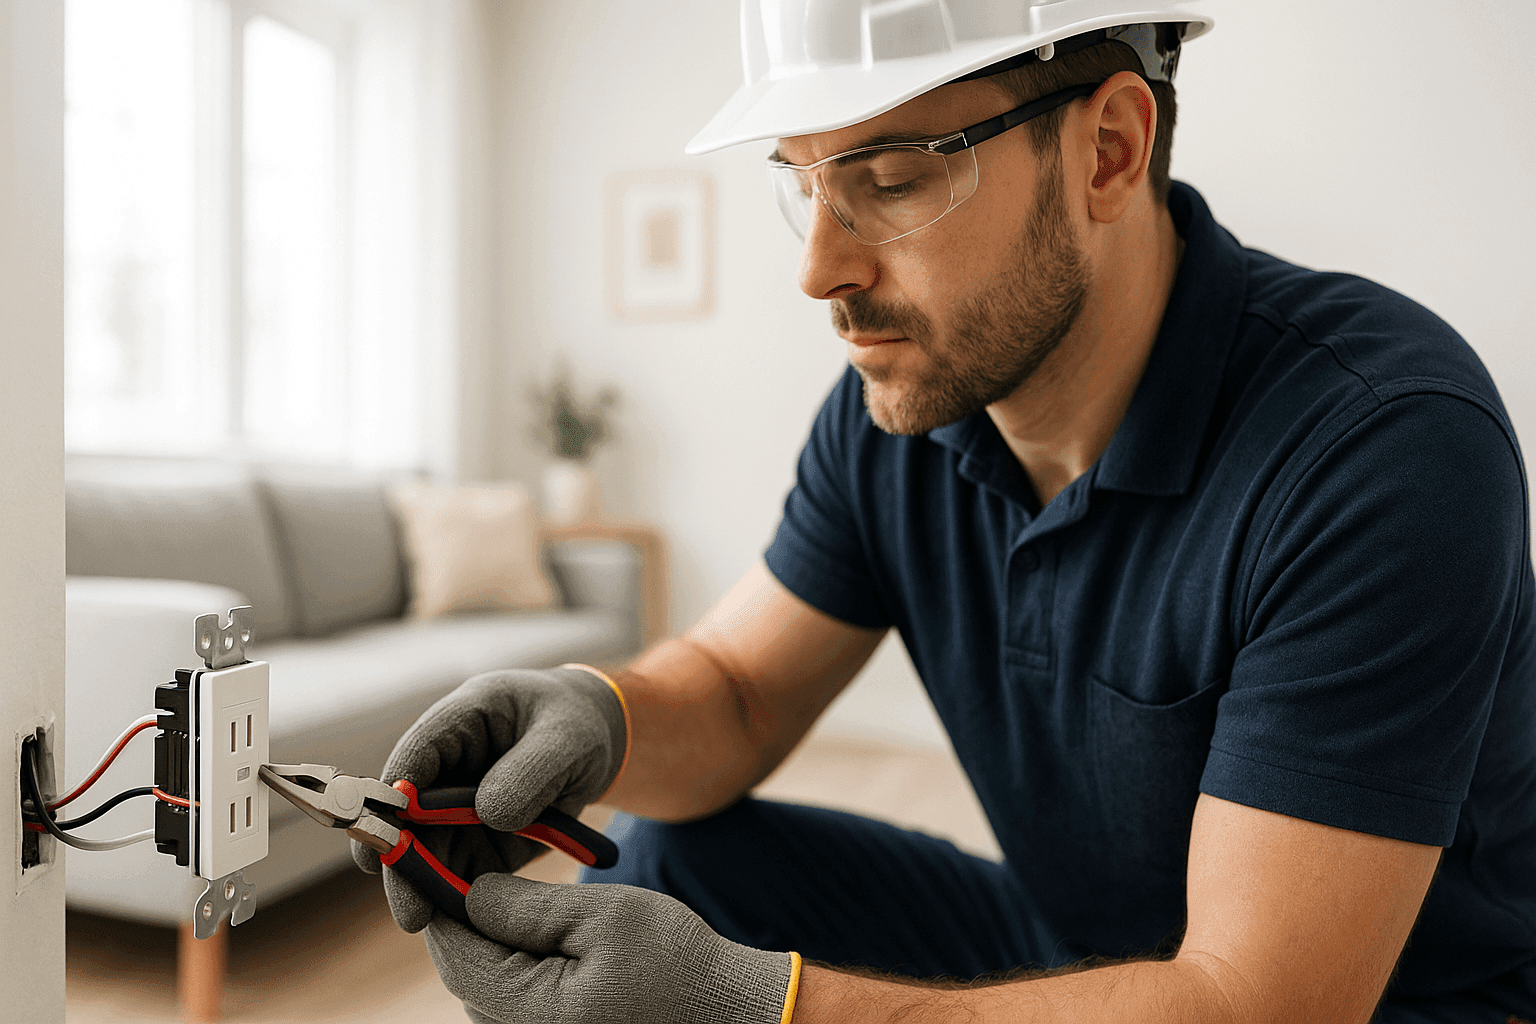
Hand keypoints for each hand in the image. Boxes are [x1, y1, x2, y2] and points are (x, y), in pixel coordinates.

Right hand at [351, 665, 627, 931]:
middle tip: (409, 908)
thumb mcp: (567, 737)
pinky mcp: (475, 842)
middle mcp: (446, 768)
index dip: (394, 796)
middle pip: (408, 815)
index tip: (388, 835)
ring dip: (424, 888)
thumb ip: (531, 769)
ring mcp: (455, 809)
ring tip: (427, 923)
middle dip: (402, 861)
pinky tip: (458, 926)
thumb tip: (490, 814)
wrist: (594, 744)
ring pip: (427, 852)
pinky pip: (457, 872)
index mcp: (460, 721)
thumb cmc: (575, 724)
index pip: (415, 756)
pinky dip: (455, 897)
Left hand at [425, 874, 797, 1023]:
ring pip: (484, 981)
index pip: (454, 949)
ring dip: (488, 935)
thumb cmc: (678, 963)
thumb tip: (467, 891)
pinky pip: (511, 996)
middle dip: (462, 911)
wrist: (727, 1013)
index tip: (433, 846)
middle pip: (462, 968)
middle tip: (470, 851)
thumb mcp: (604, 916)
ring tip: (505, 881)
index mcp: (527, 1013)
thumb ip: (527, 908)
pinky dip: (512, 957)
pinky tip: (536, 923)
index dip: (438, 894)